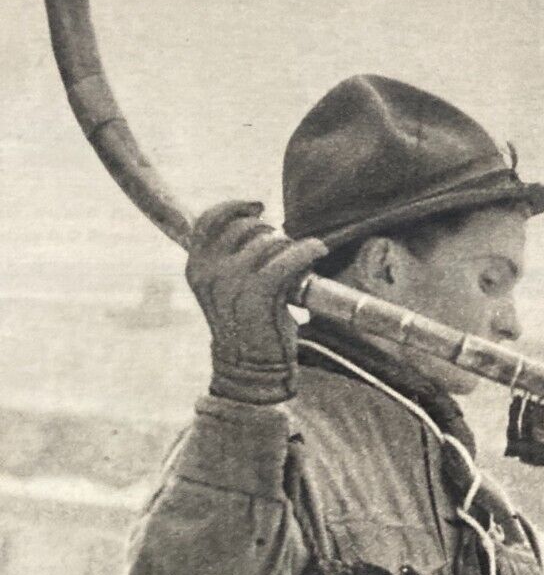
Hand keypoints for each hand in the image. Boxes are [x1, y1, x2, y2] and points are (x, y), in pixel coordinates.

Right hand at [186, 201, 326, 404]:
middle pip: (245, 227)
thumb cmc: (246, 325)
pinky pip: (287, 258)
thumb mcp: (226, 288)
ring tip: (299, 262)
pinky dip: (307, 250)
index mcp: (195, 267)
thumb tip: (259, 223)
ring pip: (269, 242)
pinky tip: (318, 250)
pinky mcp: (258, 294)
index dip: (236, 206)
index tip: (259, 206)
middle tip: (285, 248)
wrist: (251, 368)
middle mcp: (208, 272)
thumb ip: (229, 258)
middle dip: (270, 232)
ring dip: (290, 246)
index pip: (209, 219)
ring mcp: (231, 283)